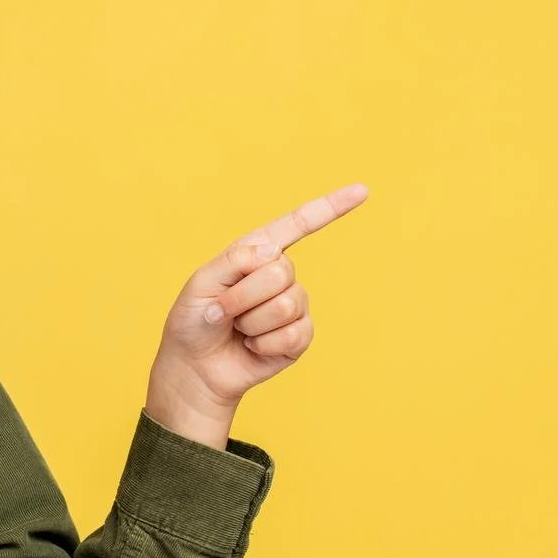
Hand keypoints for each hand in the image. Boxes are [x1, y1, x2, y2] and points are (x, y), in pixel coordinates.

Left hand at [147, 183, 369, 424]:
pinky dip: (262, 344)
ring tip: (238, 329)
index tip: (362, 190)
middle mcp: (280, 275)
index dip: (330, 208)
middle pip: (281, 272)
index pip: (297, 225)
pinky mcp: (299, 337)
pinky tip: (252, 346)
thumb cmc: (195, 320)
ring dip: (250, 322)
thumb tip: (273, 253)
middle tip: (223, 311)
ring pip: (286, 305)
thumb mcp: (202, 282)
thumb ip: (235, 261)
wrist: (195, 366)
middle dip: (243, 296)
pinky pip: (292, 334)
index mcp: (257, 252)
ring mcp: (293, 306)